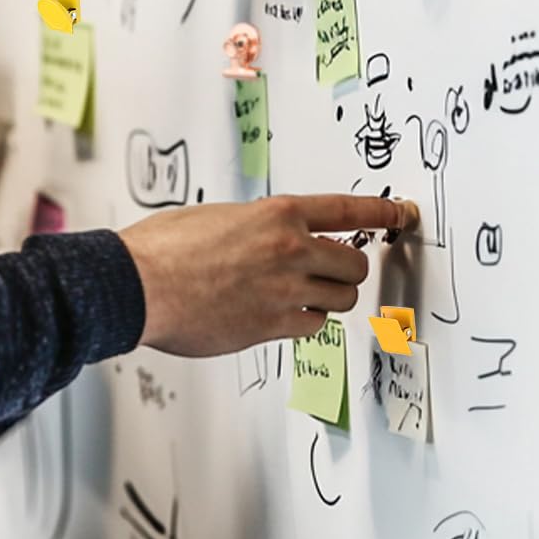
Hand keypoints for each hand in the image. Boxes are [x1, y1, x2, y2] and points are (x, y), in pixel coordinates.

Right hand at [118, 194, 414, 356]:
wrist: (139, 285)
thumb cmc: (163, 247)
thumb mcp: (217, 216)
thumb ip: (255, 226)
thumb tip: (269, 239)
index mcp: (276, 215)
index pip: (346, 210)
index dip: (380, 212)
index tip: (399, 213)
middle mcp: (289, 250)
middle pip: (354, 263)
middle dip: (347, 266)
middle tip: (333, 269)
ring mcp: (284, 292)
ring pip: (341, 299)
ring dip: (329, 296)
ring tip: (302, 292)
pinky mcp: (272, 328)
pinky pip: (313, 326)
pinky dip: (305, 321)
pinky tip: (281, 314)